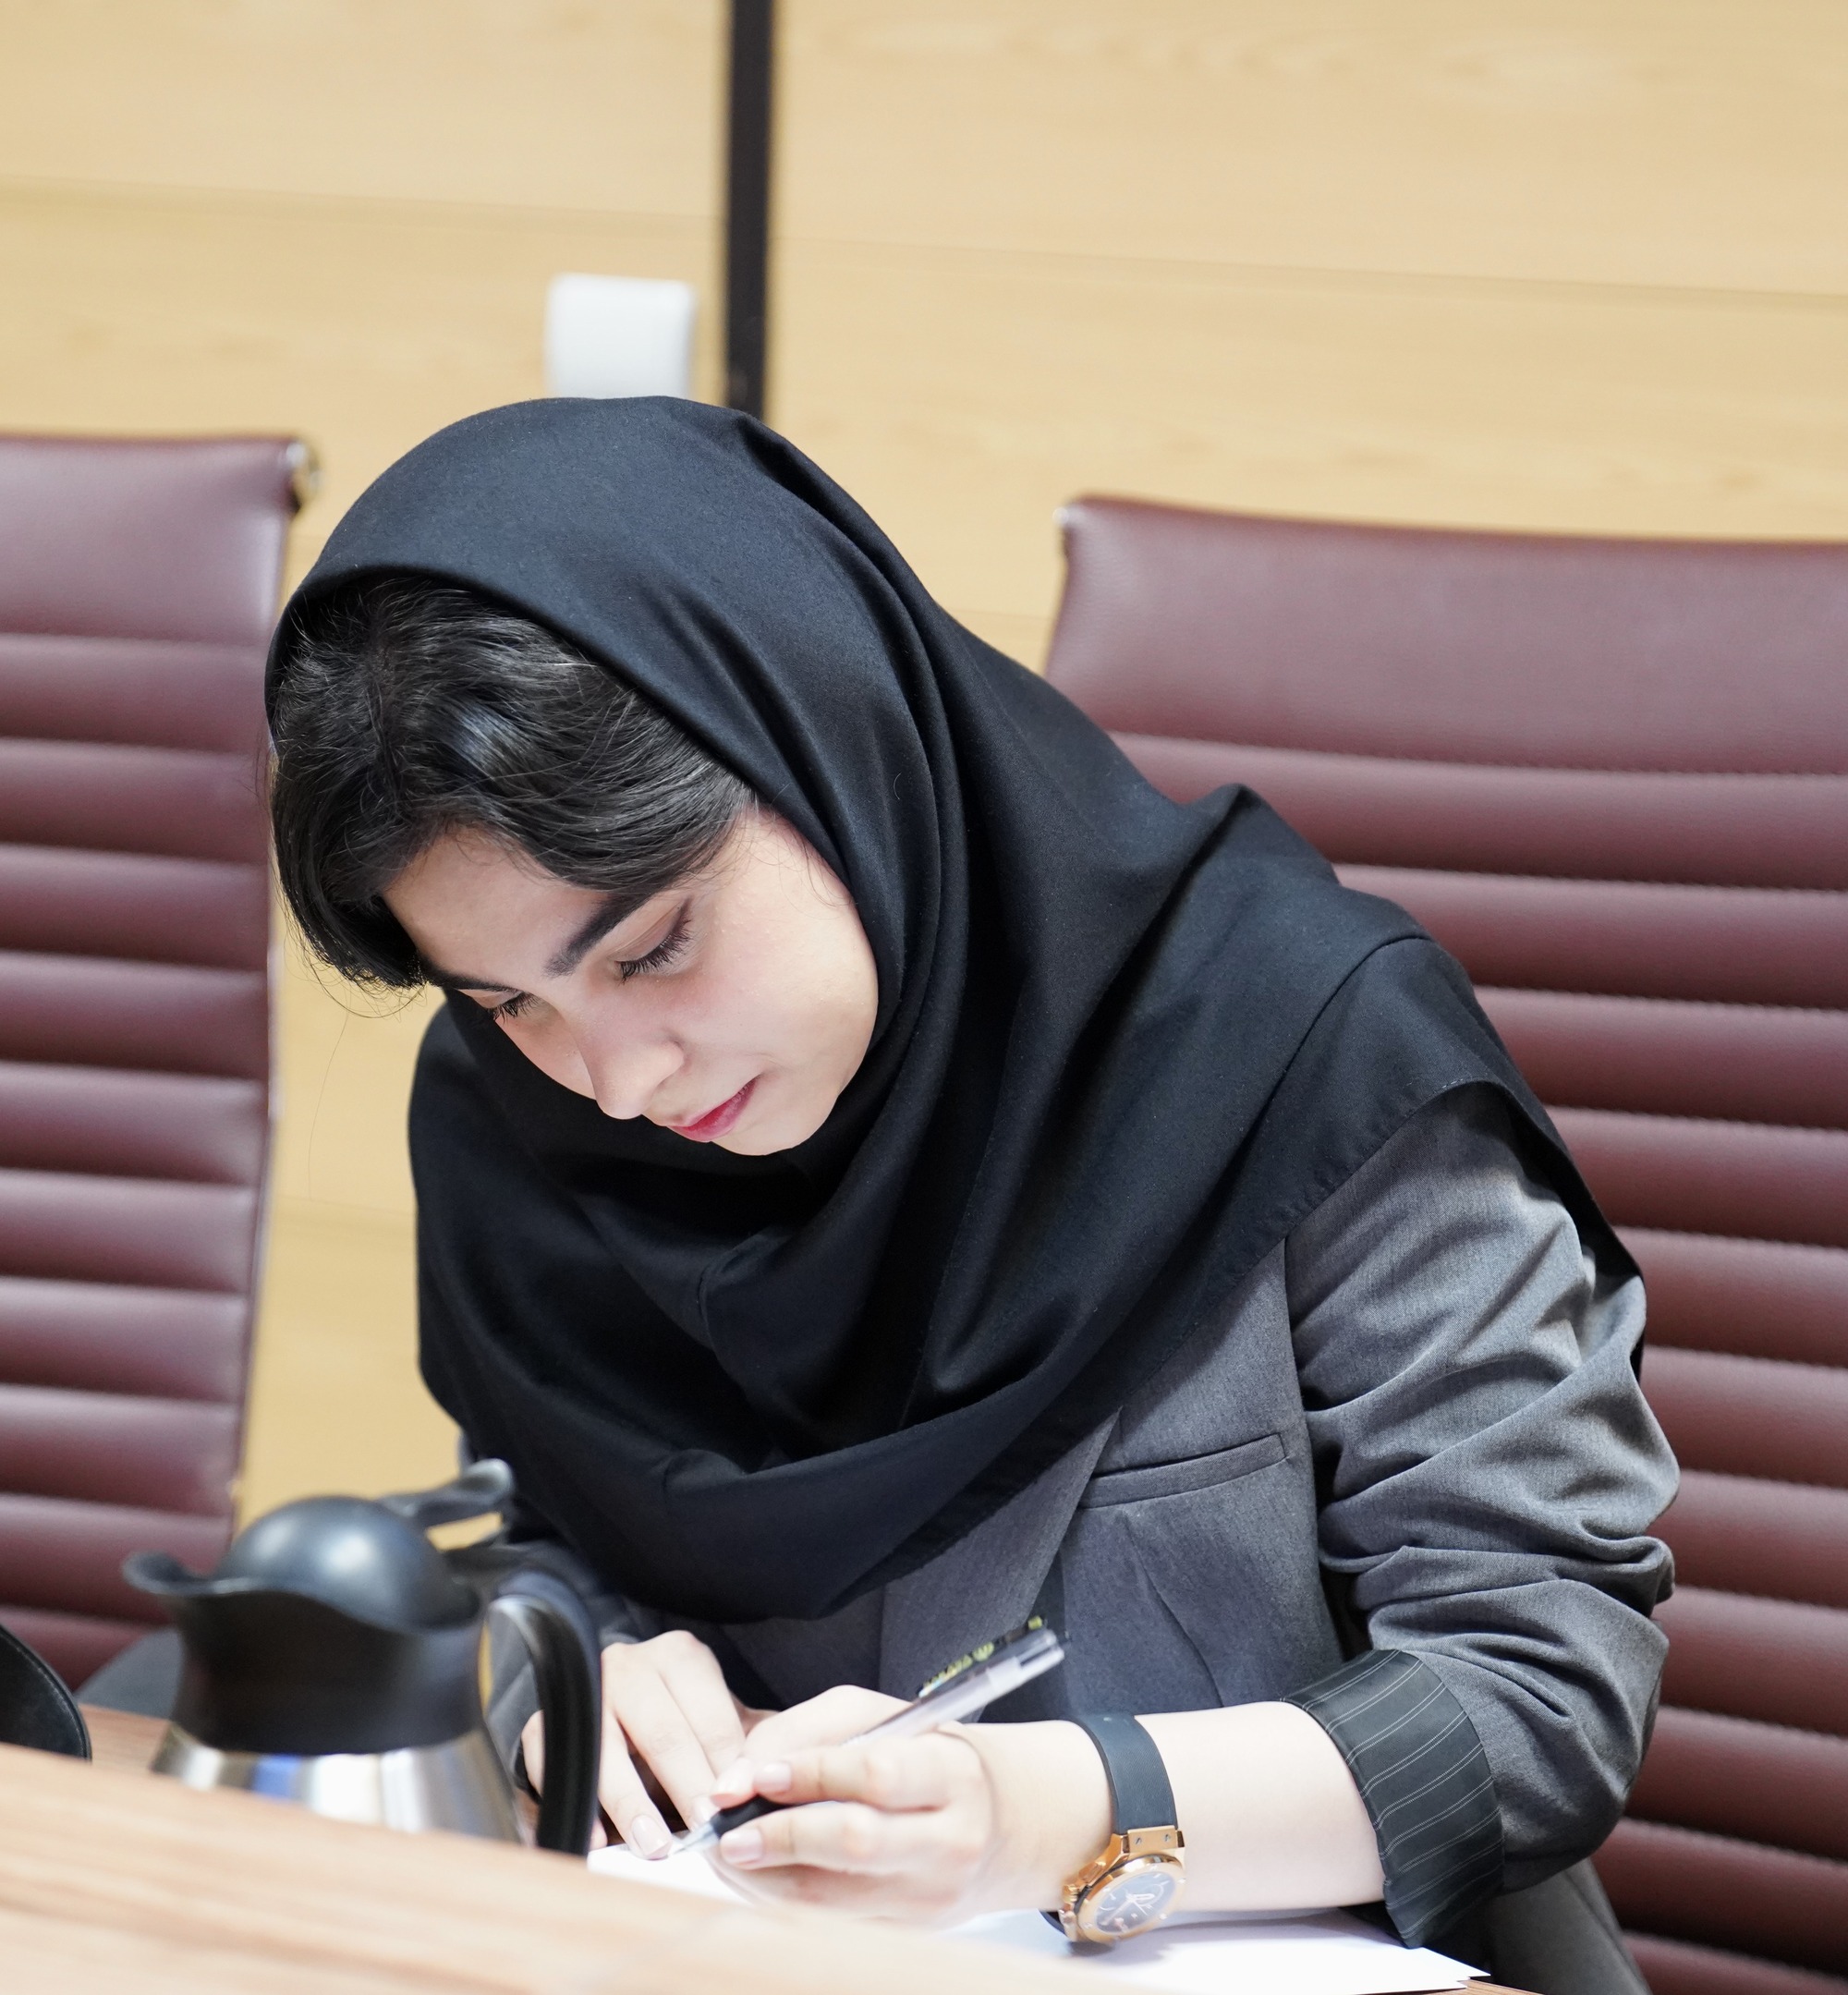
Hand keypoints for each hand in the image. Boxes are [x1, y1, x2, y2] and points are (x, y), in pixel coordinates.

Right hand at [523, 1630, 766, 1856]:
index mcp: (679, 1657)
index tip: (736, 1807)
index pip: (710, 1716)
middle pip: (663, 1732)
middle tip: (704, 1830)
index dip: (726, 1766)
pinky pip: (557, 1764)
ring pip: (608, 1749)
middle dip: (686, 1785)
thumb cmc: (678, 1727)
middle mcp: (630, 1665)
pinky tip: (598, 1840)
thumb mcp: (717, 1722)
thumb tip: (784, 1775)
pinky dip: (580, 1805)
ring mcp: (584, 1692)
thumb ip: (750, 1743)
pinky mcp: (544, 1725)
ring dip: (632, 1803)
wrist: (606, 1720)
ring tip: (655, 1846)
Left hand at [701, 1687, 1107, 1923]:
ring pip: (833, 1897)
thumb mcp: (883, 1716)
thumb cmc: (927, 1755)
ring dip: (765, 1876)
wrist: (1003, 1825)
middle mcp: (948, 1841)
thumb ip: (812, 1730)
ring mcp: (929, 1897)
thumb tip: (743, 1771)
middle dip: (780, 1837)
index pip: (874, 1773)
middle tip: (725, 1829)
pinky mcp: (909, 1932)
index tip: (755, 1774)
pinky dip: (783, 1898)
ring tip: (726, 1851)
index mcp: (950, 1774)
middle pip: (854, 1843)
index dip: (809, 1774)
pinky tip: (756, 1874)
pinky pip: (832, 1921)